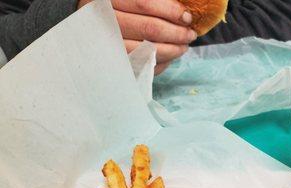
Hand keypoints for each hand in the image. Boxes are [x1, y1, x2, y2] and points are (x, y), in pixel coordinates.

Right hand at [78, 0, 195, 74]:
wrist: (86, 30)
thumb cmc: (115, 11)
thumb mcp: (127, 1)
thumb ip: (152, 3)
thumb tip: (181, 12)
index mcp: (108, 0)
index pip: (145, 3)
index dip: (171, 10)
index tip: (187, 16)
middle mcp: (105, 21)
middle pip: (150, 28)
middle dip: (177, 33)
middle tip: (190, 34)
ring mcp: (109, 45)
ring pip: (149, 49)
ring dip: (174, 50)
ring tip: (184, 46)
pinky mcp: (115, 64)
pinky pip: (144, 65)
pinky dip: (163, 62)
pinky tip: (170, 56)